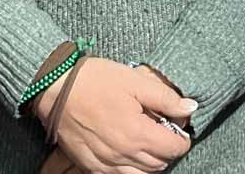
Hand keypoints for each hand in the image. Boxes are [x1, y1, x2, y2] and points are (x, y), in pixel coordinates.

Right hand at [32, 57, 195, 173]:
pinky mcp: (90, 165)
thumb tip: (190, 109)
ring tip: (146, 142)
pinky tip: (126, 152)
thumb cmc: (94, 80)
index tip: (180, 128)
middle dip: (167, 150)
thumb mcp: (134, 80)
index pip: (173, 149)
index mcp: (137, 134)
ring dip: (149, 163)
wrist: (54, 88)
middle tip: (164, 131)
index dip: (182, 139)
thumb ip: (165, 98)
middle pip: (159, 165)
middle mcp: (123, 155)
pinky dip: (128, 169)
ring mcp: (105, 164)